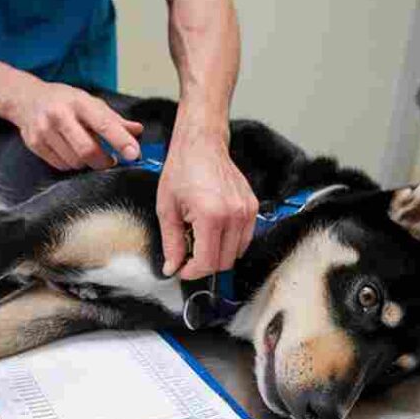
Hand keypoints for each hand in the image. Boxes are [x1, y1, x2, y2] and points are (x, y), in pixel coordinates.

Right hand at [9, 81, 143, 169]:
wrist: (27, 99)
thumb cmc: (64, 101)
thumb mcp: (90, 102)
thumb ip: (114, 119)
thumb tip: (137, 131)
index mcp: (78, 102)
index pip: (103, 124)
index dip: (121, 141)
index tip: (134, 154)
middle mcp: (59, 115)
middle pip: (87, 150)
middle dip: (104, 161)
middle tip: (111, 161)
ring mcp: (44, 131)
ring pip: (74, 162)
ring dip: (87, 163)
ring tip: (87, 152)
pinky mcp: (34, 144)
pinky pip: (61, 165)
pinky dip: (71, 164)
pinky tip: (71, 152)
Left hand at [157, 126, 257, 279]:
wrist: (201, 146)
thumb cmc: (182, 171)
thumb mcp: (167, 209)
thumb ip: (171, 243)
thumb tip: (172, 267)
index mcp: (211, 215)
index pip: (207, 262)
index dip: (192, 272)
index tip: (182, 270)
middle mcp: (234, 215)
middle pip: (224, 262)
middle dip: (204, 265)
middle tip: (188, 255)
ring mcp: (247, 211)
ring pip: (236, 253)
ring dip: (217, 254)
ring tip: (199, 238)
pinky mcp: (253, 208)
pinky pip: (244, 239)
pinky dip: (230, 243)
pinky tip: (213, 231)